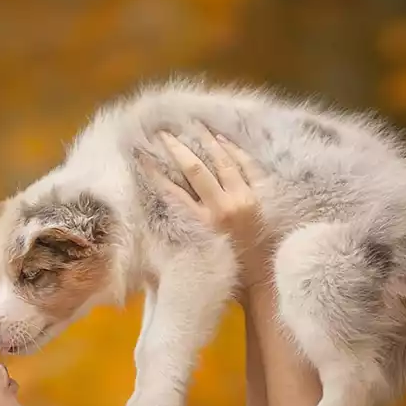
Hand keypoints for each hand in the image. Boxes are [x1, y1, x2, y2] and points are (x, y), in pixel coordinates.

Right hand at [139, 127, 274, 293]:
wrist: (263, 279)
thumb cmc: (226, 273)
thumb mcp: (198, 255)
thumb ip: (181, 234)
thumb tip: (158, 218)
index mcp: (202, 225)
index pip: (173, 192)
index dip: (156, 173)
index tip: (142, 157)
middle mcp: (222, 209)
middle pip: (195, 170)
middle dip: (178, 148)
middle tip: (164, 133)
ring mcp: (244, 199)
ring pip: (222, 162)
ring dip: (205, 141)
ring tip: (192, 125)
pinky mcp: (260, 196)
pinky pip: (246, 165)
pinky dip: (233, 150)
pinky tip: (221, 139)